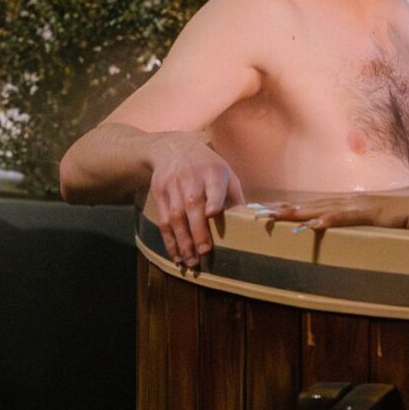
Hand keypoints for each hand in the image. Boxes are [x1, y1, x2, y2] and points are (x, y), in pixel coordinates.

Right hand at [145, 136, 245, 266]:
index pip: (213, 186)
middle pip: (192, 206)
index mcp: (213, 172)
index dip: (213, 199)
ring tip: (190, 262)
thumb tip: (249, 226)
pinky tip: (176, 255)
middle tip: (203, 254)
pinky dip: (169, 240)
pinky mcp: (159, 193)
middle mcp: (191, 177)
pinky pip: (163, 220)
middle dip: (197, 231)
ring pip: (175, 216)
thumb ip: (234, 198)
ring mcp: (173, 185)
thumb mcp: (225, 173)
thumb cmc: (207, 167)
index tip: (212, 214)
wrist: (172, 148)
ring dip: (182, 241)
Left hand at [266, 195, 408, 233]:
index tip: (264, 212)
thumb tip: (339, 246)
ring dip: (299, 212)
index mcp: (349, 208)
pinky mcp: (375, 213)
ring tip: (276, 215)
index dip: (289, 209)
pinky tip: (313, 225)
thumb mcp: (374, 233)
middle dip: (284, 209)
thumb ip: (357, 236)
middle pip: (311, 205)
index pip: (313, 207)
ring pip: (324, 208)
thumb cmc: (405, 228)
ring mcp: (362, 206)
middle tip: (257, 213)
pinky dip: (331, 220)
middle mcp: (351, 203)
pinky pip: (349, 217)